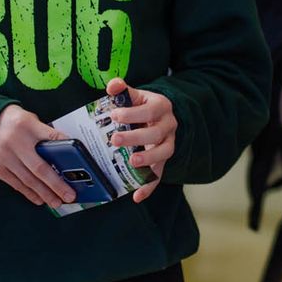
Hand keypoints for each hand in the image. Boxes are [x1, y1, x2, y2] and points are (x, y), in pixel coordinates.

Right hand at [0, 104, 74, 206]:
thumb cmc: (15, 123)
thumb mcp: (31, 120)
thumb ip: (45, 135)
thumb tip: (64, 155)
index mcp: (27, 125)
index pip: (52, 138)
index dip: (65, 150)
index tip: (79, 162)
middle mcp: (15, 142)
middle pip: (40, 167)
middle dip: (56, 184)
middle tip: (69, 196)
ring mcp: (4, 156)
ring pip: (28, 180)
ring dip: (44, 193)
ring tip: (57, 202)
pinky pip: (16, 184)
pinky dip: (29, 193)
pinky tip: (40, 199)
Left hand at [105, 77, 175, 202]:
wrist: (161, 117)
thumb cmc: (144, 107)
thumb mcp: (136, 96)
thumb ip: (124, 90)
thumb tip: (113, 85)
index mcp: (161, 107)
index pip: (150, 110)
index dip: (132, 113)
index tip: (114, 115)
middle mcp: (168, 127)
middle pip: (155, 134)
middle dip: (135, 137)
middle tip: (115, 139)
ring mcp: (168, 145)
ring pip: (163, 154)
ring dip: (148, 160)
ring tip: (132, 162)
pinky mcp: (163, 161)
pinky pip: (159, 175)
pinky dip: (149, 187)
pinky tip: (136, 196)